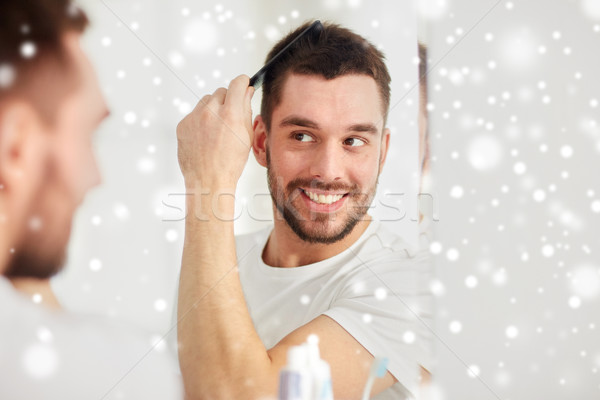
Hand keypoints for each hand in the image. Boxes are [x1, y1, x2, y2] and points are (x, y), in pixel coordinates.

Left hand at [176, 75, 253, 189]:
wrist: (208, 181)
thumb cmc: (230, 163)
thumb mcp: (247, 136)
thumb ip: (246, 110)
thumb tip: (247, 92)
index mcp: (230, 115)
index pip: (237, 84)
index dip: (243, 82)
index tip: (244, 84)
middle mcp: (210, 113)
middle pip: (221, 91)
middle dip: (228, 100)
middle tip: (230, 117)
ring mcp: (194, 118)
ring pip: (206, 101)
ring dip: (213, 109)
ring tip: (217, 130)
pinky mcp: (182, 125)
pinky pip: (194, 114)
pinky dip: (200, 121)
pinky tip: (205, 137)